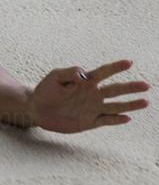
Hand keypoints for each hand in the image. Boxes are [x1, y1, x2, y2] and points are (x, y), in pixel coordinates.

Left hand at [29, 59, 149, 132]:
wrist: (37, 108)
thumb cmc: (46, 89)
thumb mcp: (54, 77)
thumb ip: (68, 73)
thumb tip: (83, 76)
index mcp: (86, 81)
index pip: (103, 72)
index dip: (115, 67)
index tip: (129, 62)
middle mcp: (93, 94)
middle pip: (115, 90)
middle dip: (131, 87)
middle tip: (146, 85)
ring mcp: (93, 108)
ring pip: (115, 106)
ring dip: (130, 104)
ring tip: (145, 102)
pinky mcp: (90, 122)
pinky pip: (106, 120)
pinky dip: (116, 120)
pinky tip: (127, 118)